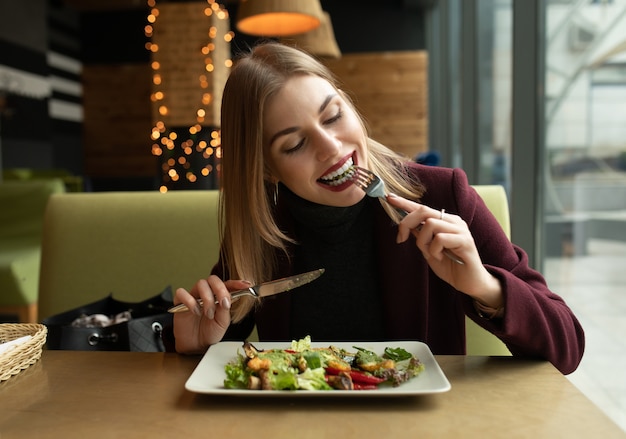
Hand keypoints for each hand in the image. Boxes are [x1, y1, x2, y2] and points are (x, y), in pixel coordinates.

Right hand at [173, 275, 251, 353]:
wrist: (196, 345)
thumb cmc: (210, 332)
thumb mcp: (222, 322)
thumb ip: (225, 310)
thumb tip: (227, 299)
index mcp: (219, 296)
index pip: (227, 284)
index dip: (236, 283)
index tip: (246, 285)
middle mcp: (207, 293)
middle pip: (213, 279)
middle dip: (220, 289)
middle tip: (223, 303)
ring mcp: (193, 296)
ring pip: (200, 284)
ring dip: (207, 299)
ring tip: (209, 314)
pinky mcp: (180, 302)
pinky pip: (182, 293)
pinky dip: (190, 302)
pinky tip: (195, 312)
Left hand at [385, 194, 502, 307]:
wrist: (469, 283)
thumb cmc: (450, 266)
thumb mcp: (429, 250)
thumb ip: (420, 236)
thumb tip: (406, 225)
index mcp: (444, 221)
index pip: (422, 208)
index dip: (405, 203)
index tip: (389, 198)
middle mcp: (453, 221)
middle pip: (423, 211)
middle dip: (406, 223)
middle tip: (401, 239)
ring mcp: (460, 229)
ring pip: (430, 224)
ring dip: (423, 242)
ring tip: (431, 254)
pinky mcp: (465, 240)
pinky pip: (440, 238)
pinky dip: (434, 250)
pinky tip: (440, 258)